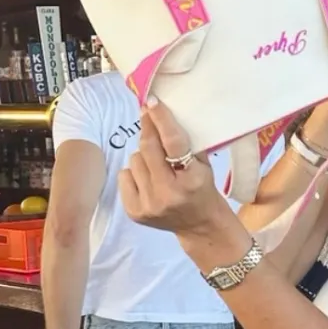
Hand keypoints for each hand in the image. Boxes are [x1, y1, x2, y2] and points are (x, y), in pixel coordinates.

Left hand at [120, 97, 234, 236]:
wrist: (199, 226)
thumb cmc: (202, 189)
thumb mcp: (203, 166)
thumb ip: (185, 143)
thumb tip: (159, 111)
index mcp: (191, 180)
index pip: (173, 143)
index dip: (161, 119)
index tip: (152, 102)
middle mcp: (168, 194)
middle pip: (148, 148)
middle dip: (148, 129)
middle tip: (148, 116)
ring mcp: (149, 204)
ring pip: (134, 160)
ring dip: (144, 157)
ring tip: (157, 168)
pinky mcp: (135, 212)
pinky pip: (124, 175)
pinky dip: (134, 173)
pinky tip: (148, 182)